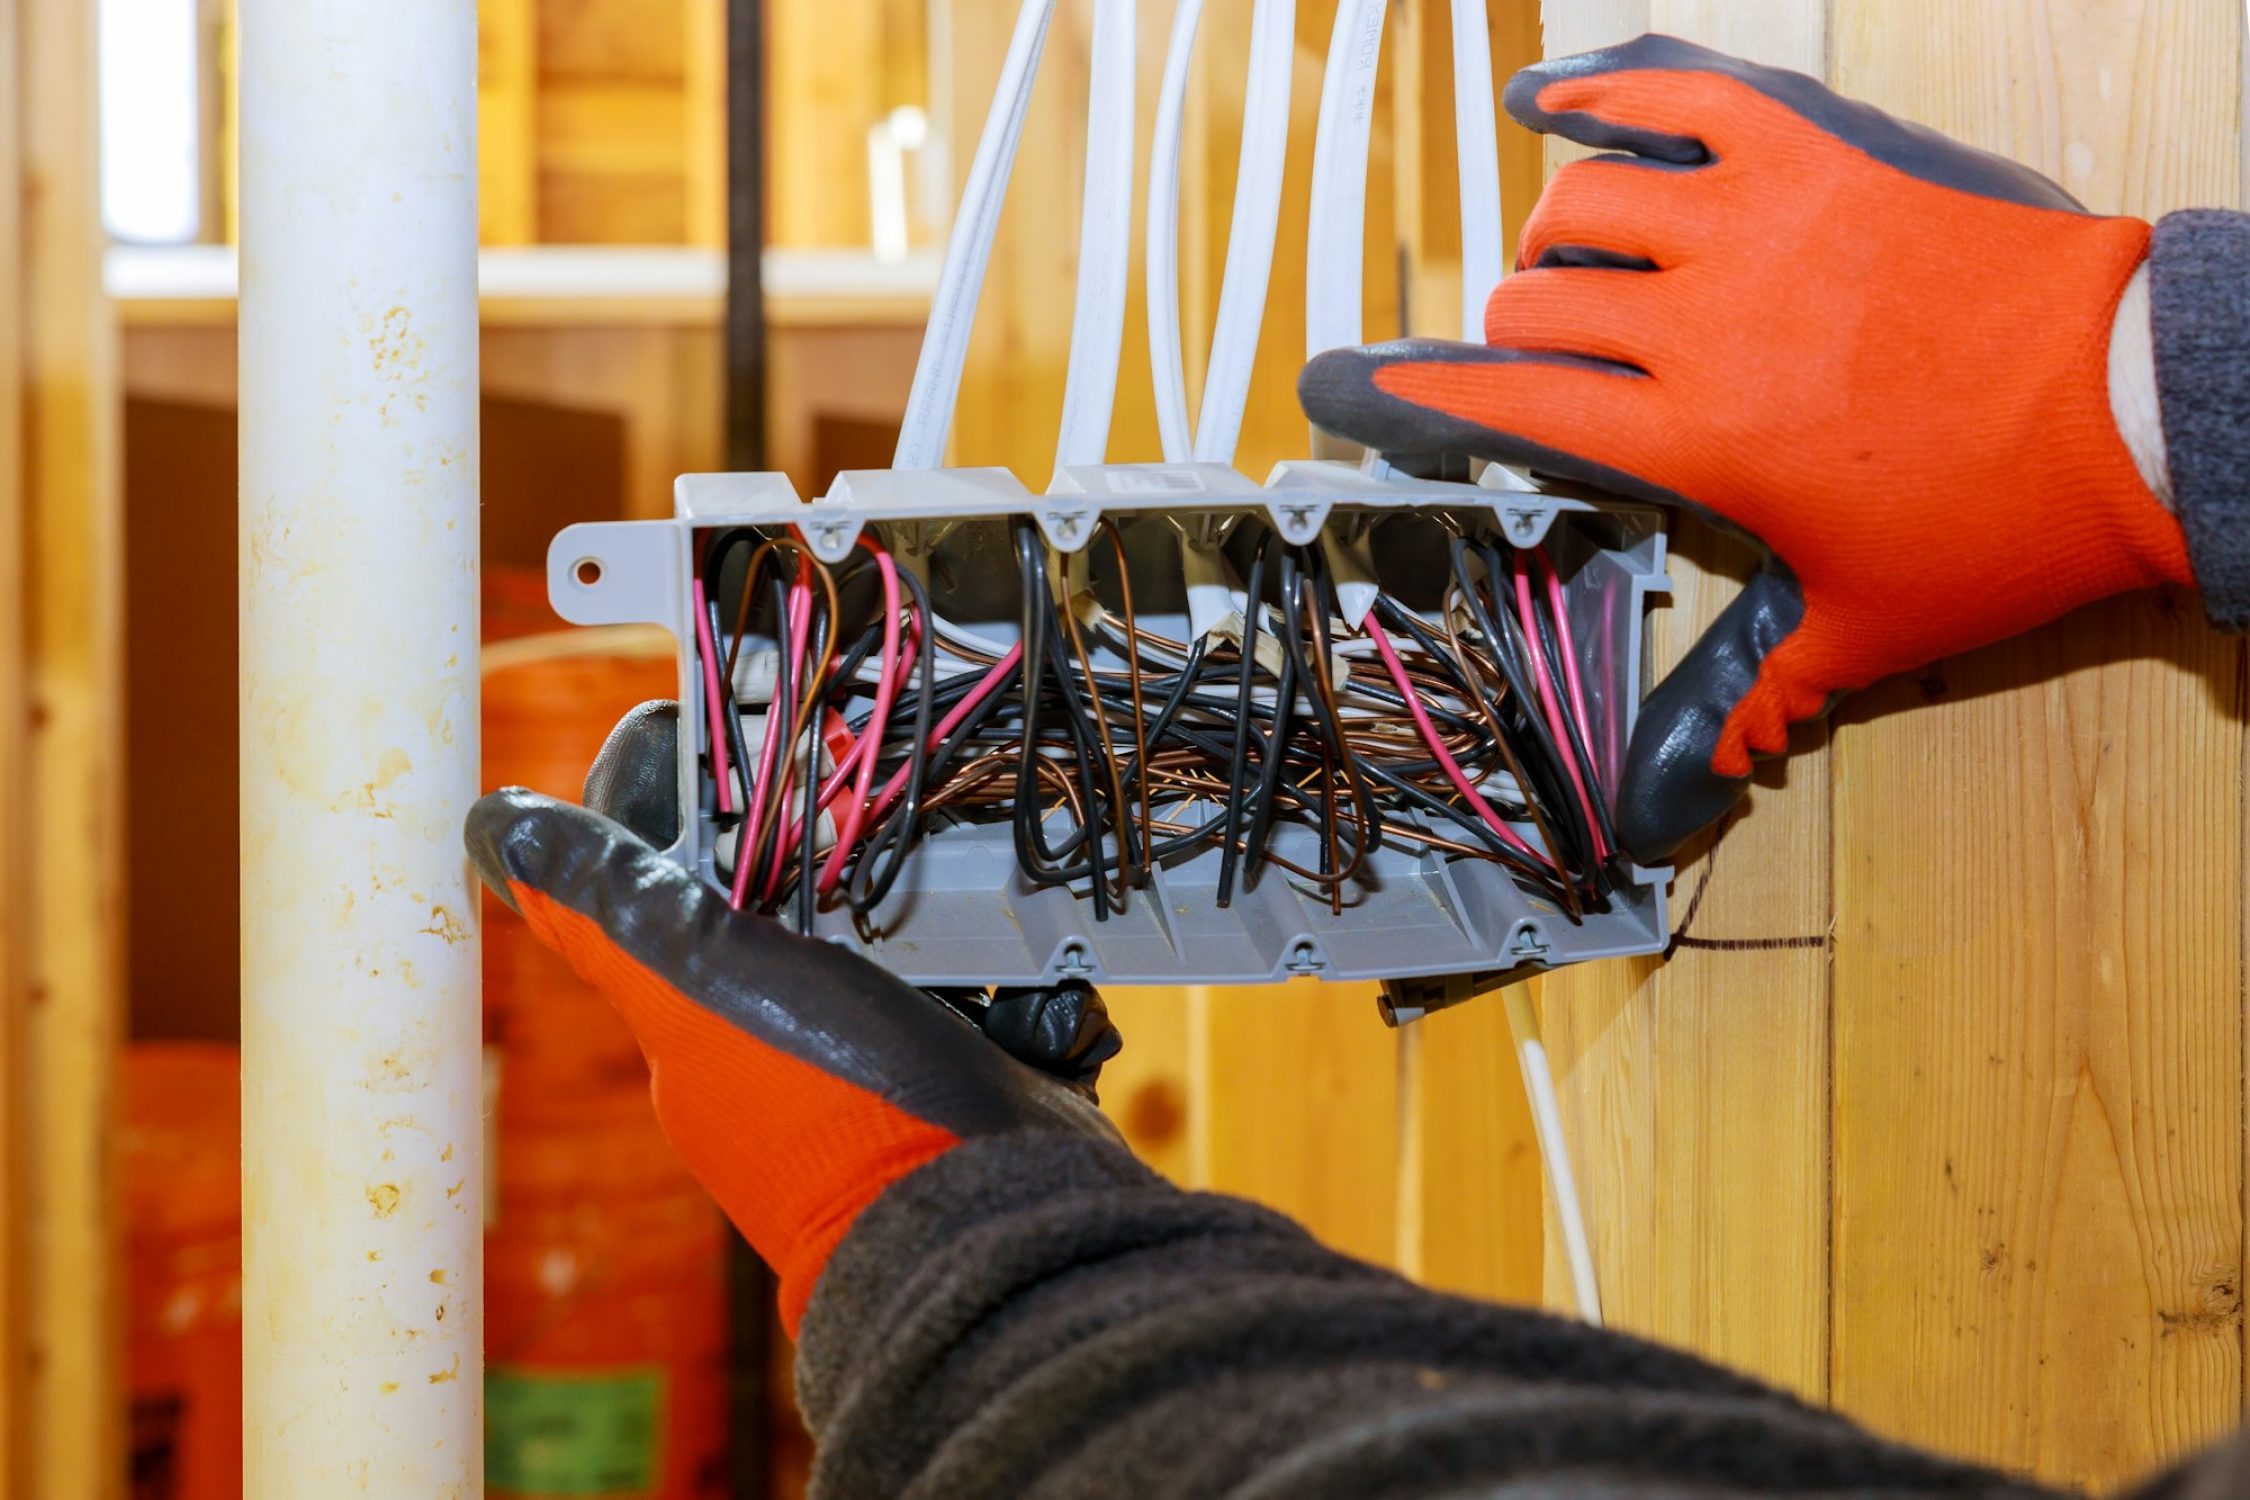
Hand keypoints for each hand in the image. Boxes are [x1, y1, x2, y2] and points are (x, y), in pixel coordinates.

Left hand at [469, 701, 1120, 1331]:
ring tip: (984, 868)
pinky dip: (1022, 969)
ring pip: (909, 926)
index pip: (663, 861)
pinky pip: (996, 984)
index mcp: (700, 1002)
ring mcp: (878, 1049)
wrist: (990, 1221)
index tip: (731, 703)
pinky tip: (1038, 968)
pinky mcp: (975, 1067)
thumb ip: (609, 903)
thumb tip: (489, 822)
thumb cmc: (831, 1100)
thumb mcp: (707, 979)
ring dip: (951, 893)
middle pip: (795, 881)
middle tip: (883, 756)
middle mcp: (778, 1024)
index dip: (683, 777)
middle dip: (842, 821)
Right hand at [1300, 34, 2189, 861]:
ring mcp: (1756, 226)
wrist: (2132, 405)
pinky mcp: (1818, 156)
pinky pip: (1683, 96)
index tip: (1349, 385)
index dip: (1414, 397)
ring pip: (1587, 203)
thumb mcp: (1870, 622)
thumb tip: (1726, 761)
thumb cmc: (2001, 518)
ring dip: (1561, 235)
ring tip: (1579, 255)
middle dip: (1516, 334)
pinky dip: (1608, 86)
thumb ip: (1775, 687)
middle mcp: (1700, 326)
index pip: (1511, 408)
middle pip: (1534, 306)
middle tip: (1546, 355)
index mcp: (1695, 440)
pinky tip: (1557, 92)